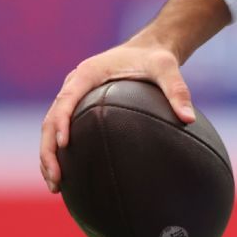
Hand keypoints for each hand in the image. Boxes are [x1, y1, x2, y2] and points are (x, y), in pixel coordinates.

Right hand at [38, 38, 196, 193]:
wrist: (148, 49)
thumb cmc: (156, 58)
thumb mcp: (167, 68)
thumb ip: (177, 90)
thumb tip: (188, 119)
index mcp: (87, 74)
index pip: (65, 100)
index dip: (61, 122)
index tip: (64, 145)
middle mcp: (74, 85)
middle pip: (50, 120)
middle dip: (48, 151)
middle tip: (57, 180)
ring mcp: (74, 97)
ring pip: (50, 129)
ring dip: (49, 157)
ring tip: (56, 187)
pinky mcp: (79, 107)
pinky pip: (61, 130)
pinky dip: (59, 153)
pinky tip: (68, 177)